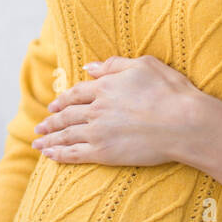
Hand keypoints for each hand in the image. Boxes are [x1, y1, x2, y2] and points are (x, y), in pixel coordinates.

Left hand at [31, 53, 200, 166]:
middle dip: (51, 121)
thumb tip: (88, 67)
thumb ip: (113, 65)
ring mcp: (98, 132)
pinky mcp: (104, 153)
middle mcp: (96, 109)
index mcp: (105, 87)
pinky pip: (75, 154)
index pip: (76, 93)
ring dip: (49, 139)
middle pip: (66, 115)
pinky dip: (59, 155)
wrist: (184, 122)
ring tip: (37, 143)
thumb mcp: (144, 65)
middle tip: (39, 127)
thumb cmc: (170, 91)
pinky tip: (50, 156)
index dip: (63, 99)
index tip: (53, 105)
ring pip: (66, 135)